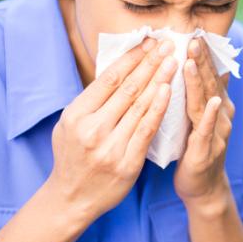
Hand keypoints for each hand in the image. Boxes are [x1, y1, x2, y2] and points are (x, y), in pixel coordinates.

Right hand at [47, 37, 177, 223]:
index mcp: (76, 115)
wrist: (71, 199)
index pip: (109, 79)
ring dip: (159, 80)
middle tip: (167, 44)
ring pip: (140, 106)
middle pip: (127, 88)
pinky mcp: (127, 162)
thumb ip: (91, 101)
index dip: (131, 58)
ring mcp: (110, 147)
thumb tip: (119, 70)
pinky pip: (147, 130)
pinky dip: (159, 108)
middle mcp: (92, 128)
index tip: (148, 42)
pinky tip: (168, 91)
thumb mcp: (69, 124)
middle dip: (149, 63)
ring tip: (173, 61)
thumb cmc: (73, 156)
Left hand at [174, 37, 235, 206]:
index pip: (210, 74)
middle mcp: (221, 115)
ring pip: (208, 102)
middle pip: (211, 83)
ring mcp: (217, 132)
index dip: (203, 54)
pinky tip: (212, 102)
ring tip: (193, 61)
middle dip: (202, 60)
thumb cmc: (195, 149)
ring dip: (202, 81)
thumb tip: (206, 65)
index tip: (195, 31)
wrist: (203, 187)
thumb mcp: (197, 116)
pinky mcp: (208, 151)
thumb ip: (200, 92)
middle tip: (193, 37)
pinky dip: (210, 116)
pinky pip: (208, 130)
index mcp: (216, 105)